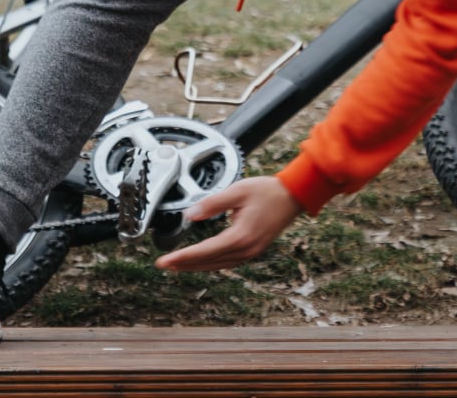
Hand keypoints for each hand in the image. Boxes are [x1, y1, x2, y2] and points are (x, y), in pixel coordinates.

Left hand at [153, 176, 303, 272]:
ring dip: (196, 266)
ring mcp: (251, 252)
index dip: (182, 256)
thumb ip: (212, 203)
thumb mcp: (237, 190)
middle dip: (184, 264)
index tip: (165, 260)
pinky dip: (211, 263)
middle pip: (209, 262)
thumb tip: (190, 215)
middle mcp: (246, 249)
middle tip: (163, 265)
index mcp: (241, 236)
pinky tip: (201, 261)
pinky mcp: (254, 250)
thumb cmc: (267, 191)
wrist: (293, 196)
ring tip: (177, 265)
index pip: (204, 251)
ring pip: (217, 265)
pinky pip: (227, 262)